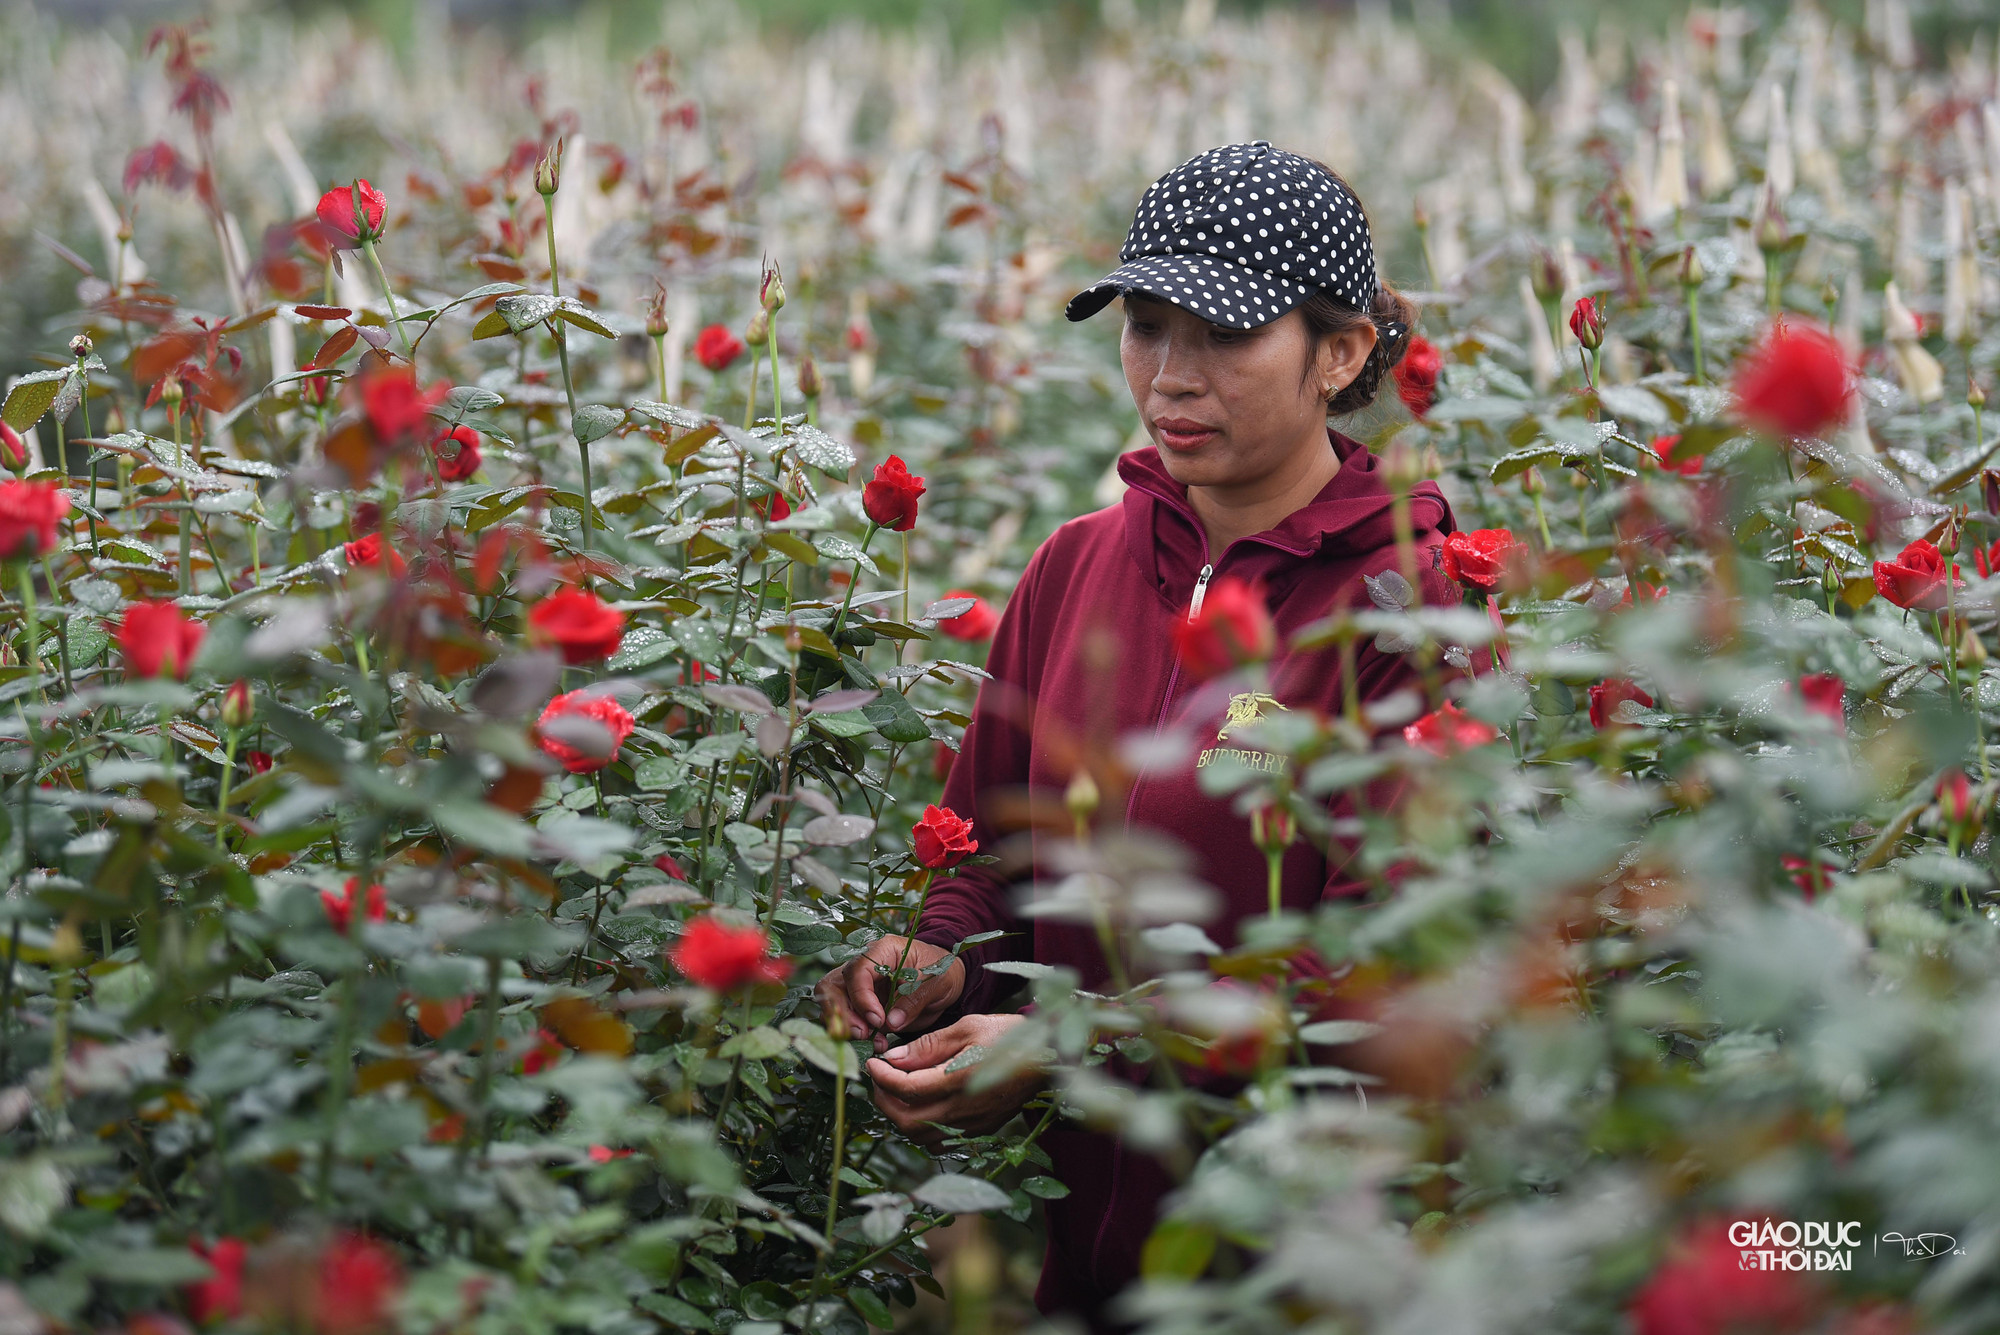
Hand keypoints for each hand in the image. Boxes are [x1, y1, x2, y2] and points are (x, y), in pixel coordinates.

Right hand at [815, 934, 964, 1051]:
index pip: (857, 970)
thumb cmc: (941, 971)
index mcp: (882, 950)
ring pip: (832, 1004)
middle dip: (843, 1014)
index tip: (878, 1020)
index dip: (862, 997)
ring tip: (874, 1042)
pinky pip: (844, 1019)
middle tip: (864, 1034)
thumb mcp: (936, 982)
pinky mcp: (859, 1004)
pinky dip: (854, 1034)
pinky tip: (875, 1043)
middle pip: (833, 987)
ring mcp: (858, 985)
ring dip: (847, 1027)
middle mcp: (863, 966)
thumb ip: (914, 1000)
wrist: (946, 978)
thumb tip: (891, 1022)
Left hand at [866, 1013, 1042, 1146]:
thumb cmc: (1009, 1035)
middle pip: (906, 1121)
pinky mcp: (980, 1130)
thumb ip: (928, 1046)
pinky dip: (921, 1127)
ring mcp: (973, 1125)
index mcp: (960, 1081)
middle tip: (880, 1078)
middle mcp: (965, 1110)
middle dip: (884, 1101)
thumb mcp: (967, 1027)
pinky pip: (939, 1139)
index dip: (881, 1077)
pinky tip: (922, 1105)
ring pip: (920, 1137)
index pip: (906, 1089)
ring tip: (897, 1091)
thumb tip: (893, 1058)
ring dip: (901, 1116)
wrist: (1050, 1056)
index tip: (873, 1062)